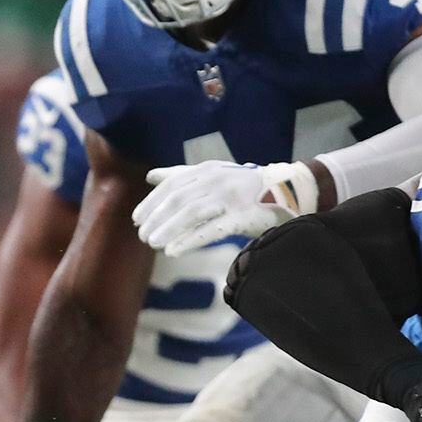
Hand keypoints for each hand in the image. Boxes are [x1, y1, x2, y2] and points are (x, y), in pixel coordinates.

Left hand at [133, 159, 315, 256]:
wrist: (285, 192)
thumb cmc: (242, 188)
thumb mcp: (212, 176)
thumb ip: (181, 175)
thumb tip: (150, 176)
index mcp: (207, 170)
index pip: (172, 185)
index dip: (151, 202)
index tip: (136, 219)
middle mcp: (217, 180)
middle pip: (179, 199)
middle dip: (157, 218)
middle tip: (142, 236)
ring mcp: (231, 197)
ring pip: (192, 213)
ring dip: (169, 229)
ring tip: (152, 244)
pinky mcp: (243, 216)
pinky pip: (212, 229)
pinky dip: (190, 240)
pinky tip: (173, 251)